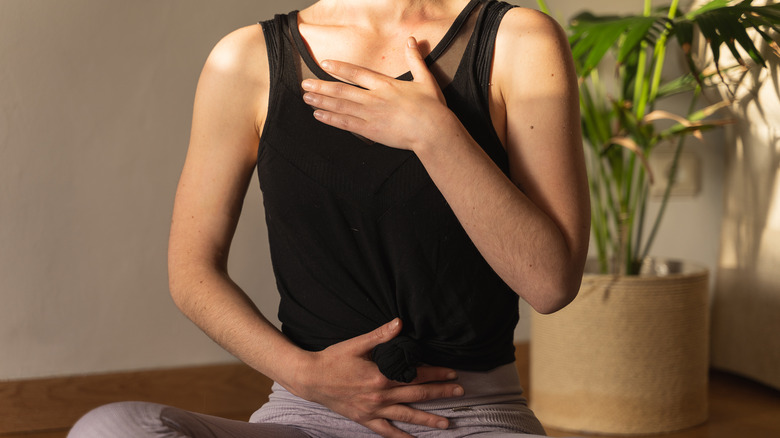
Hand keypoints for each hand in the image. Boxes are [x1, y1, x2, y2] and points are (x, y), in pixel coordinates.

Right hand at [289, 318, 463, 437]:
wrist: (310, 378)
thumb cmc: (333, 359)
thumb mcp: (357, 344)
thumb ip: (380, 335)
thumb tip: (399, 322)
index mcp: (380, 376)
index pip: (415, 374)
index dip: (436, 374)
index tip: (452, 374)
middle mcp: (380, 396)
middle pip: (416, 394)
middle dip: (440, 394)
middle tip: (460, 393)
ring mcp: (372, 410)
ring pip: (406, 415)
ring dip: (428, 419)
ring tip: (447, 423)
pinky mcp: (364, 419)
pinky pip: (386, 431)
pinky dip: (400, 436)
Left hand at [301, 37, 457, 151]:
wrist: (433, 131)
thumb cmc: (432, 107)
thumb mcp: (425, 79)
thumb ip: (415, 59)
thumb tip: (412, 39)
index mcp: (386, 85)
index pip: (357, 73)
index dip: (339, 68)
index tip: (325, 64)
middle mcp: (374, 98)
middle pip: (342, 90)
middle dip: (322, 86)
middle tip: (305, 83)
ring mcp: (371, 115)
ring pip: (340, 106)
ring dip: (321, 101)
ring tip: (306, 97)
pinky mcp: (371, 131)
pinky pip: (346, 124)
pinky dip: (330, 119)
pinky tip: (318, 115)